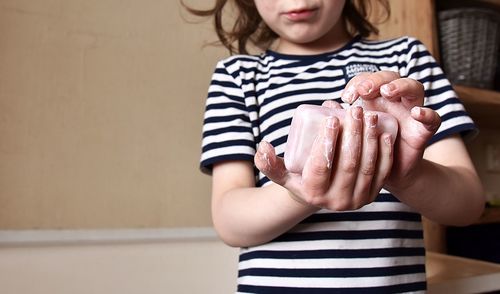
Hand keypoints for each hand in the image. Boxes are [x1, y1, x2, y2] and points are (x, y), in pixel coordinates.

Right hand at [254, 100, 393, 210]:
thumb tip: (263, 146)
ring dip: (370, 139)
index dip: (327, 141)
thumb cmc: (300, 177)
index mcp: (313, 194)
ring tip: (370, 117)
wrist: (321, 195)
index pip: (322, 165)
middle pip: (348, 164)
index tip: (332, 118)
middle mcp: (336, 202)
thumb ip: (268, 162)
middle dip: (354, 134)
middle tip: (355, 111)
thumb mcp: (282, 173)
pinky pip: (381, 173)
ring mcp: (357, 201)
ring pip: (366, 167)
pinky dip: (384, 153)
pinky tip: (384, 134)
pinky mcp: (372, 196)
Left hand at [341, 71, 441, 188]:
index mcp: (375, 98)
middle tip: (363, 90)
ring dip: (400, 86)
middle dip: (376, 80)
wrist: (388, 173)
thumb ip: (343, 119)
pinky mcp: (423, 130)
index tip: (346, 97)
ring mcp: (411, 112)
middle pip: (391, 77)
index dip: (358, 82)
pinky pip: (433, 117)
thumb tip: (326, 105)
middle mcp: (395, 100)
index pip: (368, 79)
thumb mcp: (353, 133)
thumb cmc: (368, 148)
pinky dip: (427, 113)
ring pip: (413, 87)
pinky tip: (417, 113)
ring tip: (387, 91)